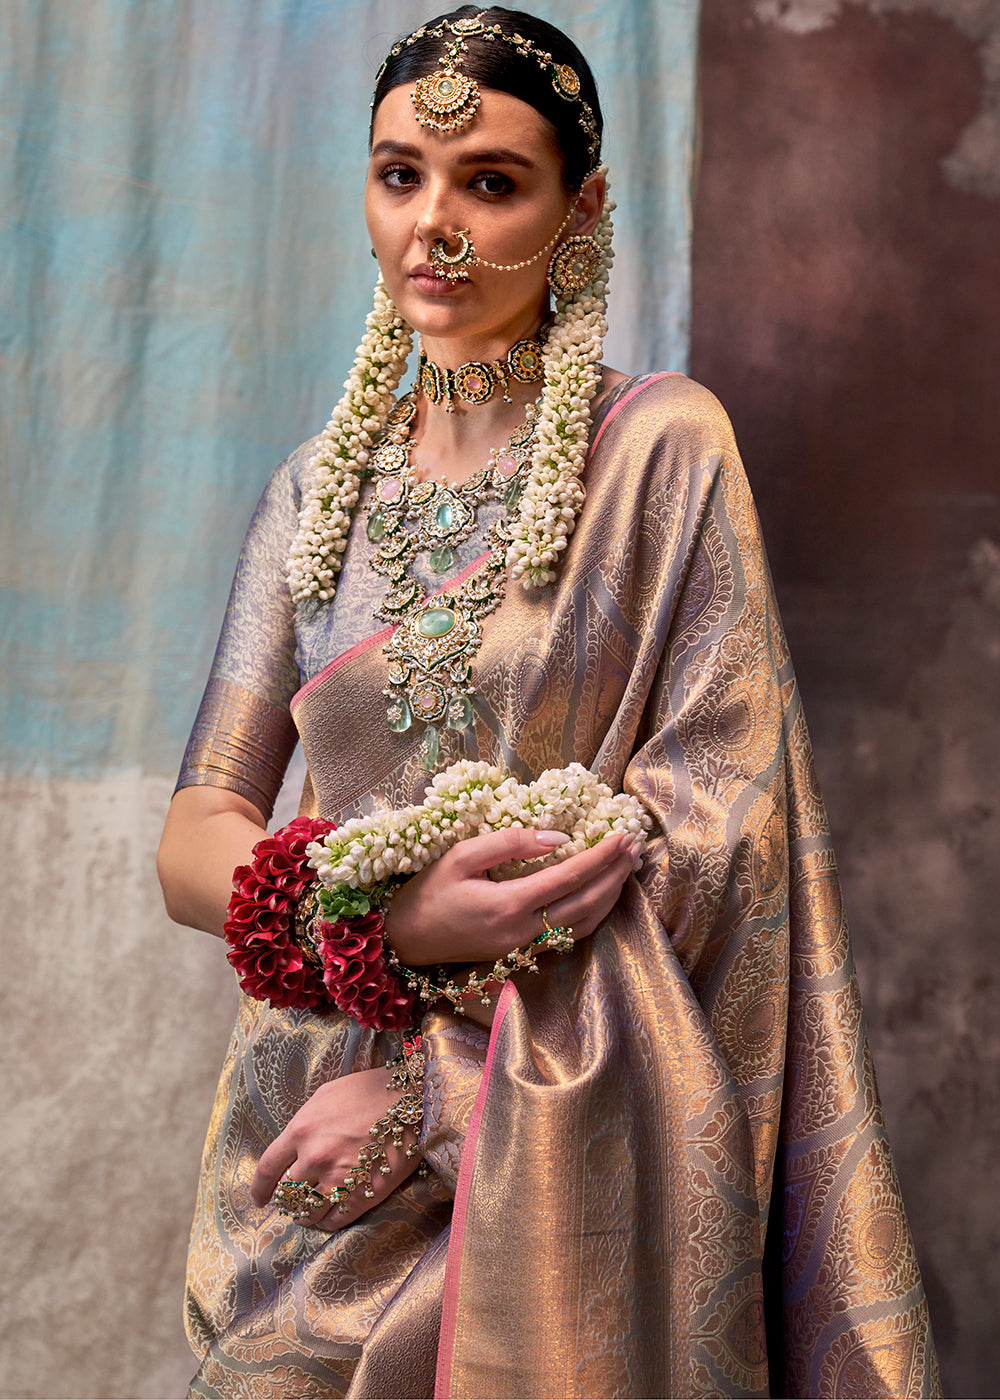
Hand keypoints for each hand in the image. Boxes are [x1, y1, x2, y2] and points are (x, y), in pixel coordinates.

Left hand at [251, 1067, 419, 1230]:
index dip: (260, 1188)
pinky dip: (327, 1222)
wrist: (412, 1098)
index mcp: (301, 1130)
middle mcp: (315, 1157)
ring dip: (305, 1215)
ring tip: (309, 1212)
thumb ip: (304, 1123)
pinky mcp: (363, 1194)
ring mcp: (339, 1178)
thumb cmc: (369, 1090)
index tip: (260, 1198)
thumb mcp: (325, 1096)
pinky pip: (334, 1221)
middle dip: (288, 1199)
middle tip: (293, 1201)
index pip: (267, 1169)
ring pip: (307, 1212)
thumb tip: (292, 1145)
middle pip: (287, 1194)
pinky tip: (329, 1216)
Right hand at [384, 827, 638, 967]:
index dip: (601, 856)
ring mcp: (524, 947)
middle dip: (614, 874)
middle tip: (634, 847)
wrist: (405, 941)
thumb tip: (556, 836)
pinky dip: (593, 914)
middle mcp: (523, 931)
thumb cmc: (428, 892)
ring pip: (583, 923)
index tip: (622, 835)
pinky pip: (569, 935)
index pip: (570, 876)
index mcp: (509, 904)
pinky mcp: (522, 953)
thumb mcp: (460, 857)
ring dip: (609, 895)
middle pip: (586, 903)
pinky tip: (601, 896)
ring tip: (625, 868)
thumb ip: (508, 843)